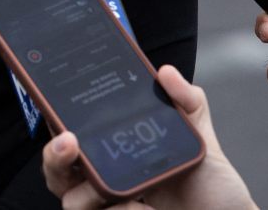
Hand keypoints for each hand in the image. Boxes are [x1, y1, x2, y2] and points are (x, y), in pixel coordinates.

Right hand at [41, 65, 255, 209]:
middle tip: (69, 142)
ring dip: (84, 191)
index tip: (56, 110)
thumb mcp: (201, 138)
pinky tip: (142, 209)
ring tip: (113, 188)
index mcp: (116, 153)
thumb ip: (185, 100)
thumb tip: (166, 72)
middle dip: (53, 155)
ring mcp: (112, 208)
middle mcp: (107, 182)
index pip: (72, 136)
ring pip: (70, 200)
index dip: (55, 122)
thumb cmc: (214, 188)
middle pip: (57, 170)